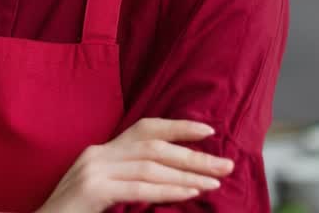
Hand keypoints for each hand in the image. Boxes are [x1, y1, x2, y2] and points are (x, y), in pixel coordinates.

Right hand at [36, 118, 234, 212]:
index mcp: (100, 152)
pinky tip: (189, 192)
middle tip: (226, 164)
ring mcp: (93, 170)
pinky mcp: (92, 189)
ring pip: (150, 164)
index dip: (178, 127)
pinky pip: (139, 187)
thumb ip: (128, 181)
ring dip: (188, 173)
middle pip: (153, 146)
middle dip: (193, 154)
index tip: (209, 132)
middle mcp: (97, 155)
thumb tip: (170, 179)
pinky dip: (168, 189)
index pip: (144, 128)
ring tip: (215, 181)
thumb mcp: (103, 192)